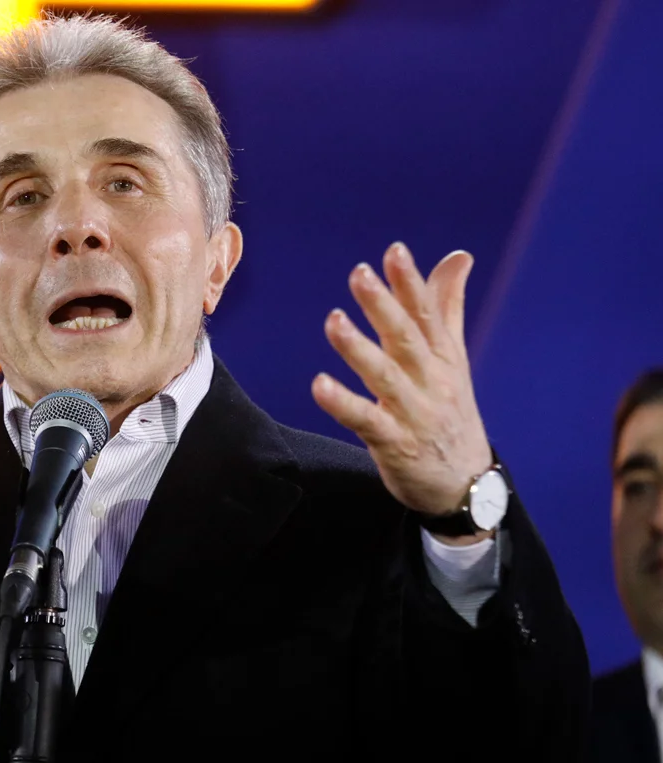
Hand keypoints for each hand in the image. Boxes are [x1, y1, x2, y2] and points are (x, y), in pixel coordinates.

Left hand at [311, 242, 491, 523]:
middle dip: (384, 305)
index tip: (394, 251)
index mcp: (443, 357)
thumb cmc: (452, 411)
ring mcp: (414, 413)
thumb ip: (447, 306)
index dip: (411, 282)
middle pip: (406, 338)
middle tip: (359, 273)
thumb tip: (457, 256)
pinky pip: (366, 421)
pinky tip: (319, 385)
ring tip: (334, 320)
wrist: (469, 485)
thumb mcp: (454, 358)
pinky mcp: (395, 444)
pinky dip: (343, 404)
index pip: (427, 313)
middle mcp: (431, 381)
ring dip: (359, 348)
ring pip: (385, 376)